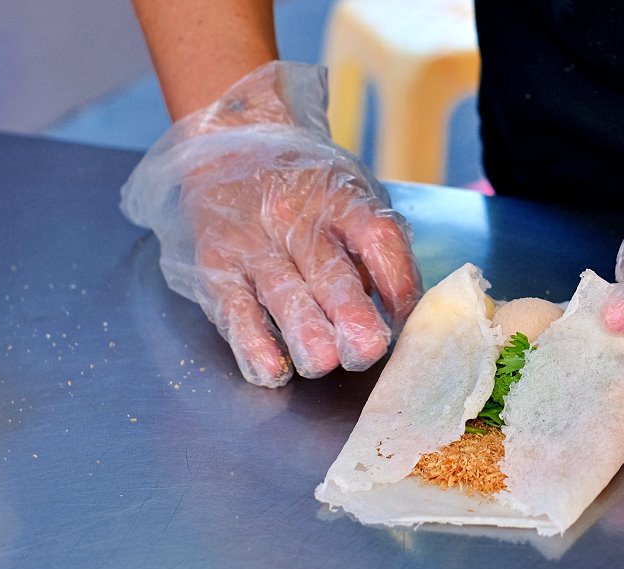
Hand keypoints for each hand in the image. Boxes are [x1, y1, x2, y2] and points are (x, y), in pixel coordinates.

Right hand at [122, 62, 421, 386]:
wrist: (230, 144)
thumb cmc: (308, 189)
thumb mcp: (351, 195)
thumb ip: (373, 247)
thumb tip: (400, 311)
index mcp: (343, 200)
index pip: (378, 239)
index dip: (398, 282)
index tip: (406, 318)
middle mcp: (298, 219)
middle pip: (330, 271)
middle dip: (350, 316)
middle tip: (366, 350)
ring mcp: (255, 243)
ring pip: (282, 293)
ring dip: (304, 333)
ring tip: (323, 362)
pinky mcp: (218, 267)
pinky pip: (236, 310)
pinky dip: (253, 344)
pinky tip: (271, 370)